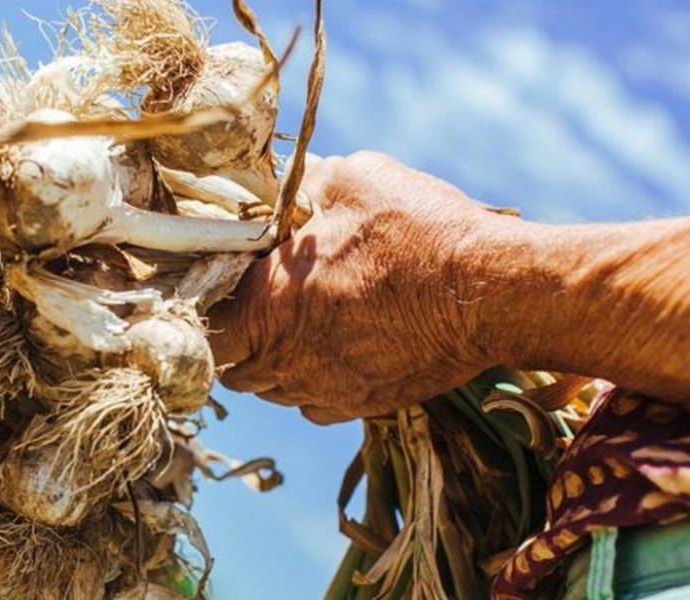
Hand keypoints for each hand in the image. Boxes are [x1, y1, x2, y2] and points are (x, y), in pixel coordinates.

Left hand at [207, 151, 496, 423]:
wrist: (490, 293)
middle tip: (257, 299)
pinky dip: (313, 381)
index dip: (200, 311)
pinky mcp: (362, 406)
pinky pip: (315, 403)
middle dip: (236, 335)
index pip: (201, 330)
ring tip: (300, 319)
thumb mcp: (351, 180)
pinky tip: (336, 345)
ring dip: (274, 360)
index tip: (215, 288)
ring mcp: (324, 391)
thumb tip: (281, 180)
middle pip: (232, 366)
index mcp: (267, 306)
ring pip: (272, 388)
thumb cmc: (416, 233)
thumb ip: (301, 186)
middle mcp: (286, 362)